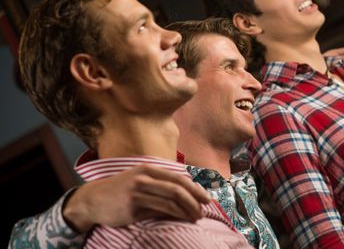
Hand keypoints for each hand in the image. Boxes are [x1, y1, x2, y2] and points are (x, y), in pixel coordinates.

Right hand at [63, 164, 211, 231]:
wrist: (93, 199)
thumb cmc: (122, 190)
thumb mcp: (141, 180)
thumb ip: (161, 184)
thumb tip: (187, 194)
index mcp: (149, 169)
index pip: (178, 178)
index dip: (195, 189)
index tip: (206, 198)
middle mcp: (144, 178)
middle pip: (177, 189)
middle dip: (194, 200)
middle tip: (204, 210)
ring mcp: (137, 192)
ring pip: (170, 201)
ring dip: (187, 210)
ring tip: (196, 217)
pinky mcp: (132, 207)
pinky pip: (158, 211)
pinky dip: (174, 215)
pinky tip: (182, 219)